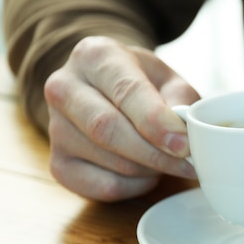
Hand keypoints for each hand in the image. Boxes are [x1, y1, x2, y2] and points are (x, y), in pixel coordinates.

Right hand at [44, 36, 198, 200]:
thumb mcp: (169, 79)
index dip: (156, 122)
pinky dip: (136, 186)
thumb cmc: (143, 83)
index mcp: (94, 56)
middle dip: (154, 153)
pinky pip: (106, 187)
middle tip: (188, 164)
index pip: (125, 91)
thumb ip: (181, 101)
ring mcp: (55, 129)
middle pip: (107, 129)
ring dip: (150, 169)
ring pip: (111, 162)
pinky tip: (147, 172)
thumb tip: (183, 137)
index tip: (183, 144)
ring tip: (169, 160)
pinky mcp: (59, 165)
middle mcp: (64, 89)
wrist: (105, 90)